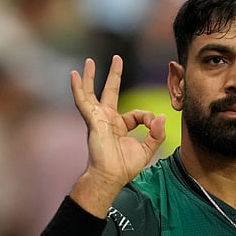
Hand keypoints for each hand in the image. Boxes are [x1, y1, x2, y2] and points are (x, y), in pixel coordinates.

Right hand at [69, 55, 166, 200]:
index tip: (154, 123)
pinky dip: (78, 88)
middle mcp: (108, 120)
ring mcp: (98, 119)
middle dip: (114, 75)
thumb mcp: (147, 150)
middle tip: (117, 58)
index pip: (137, 115)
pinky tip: (75, 76)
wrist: (110, 177)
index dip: (148, 118)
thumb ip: (156, 134)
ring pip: (92, 93)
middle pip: (110, 92)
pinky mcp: (92, 121)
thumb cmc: (124, 167)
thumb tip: (161, 117)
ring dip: (91, 77)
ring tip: (90, 62)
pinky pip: (83, 101)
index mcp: (121, 126)